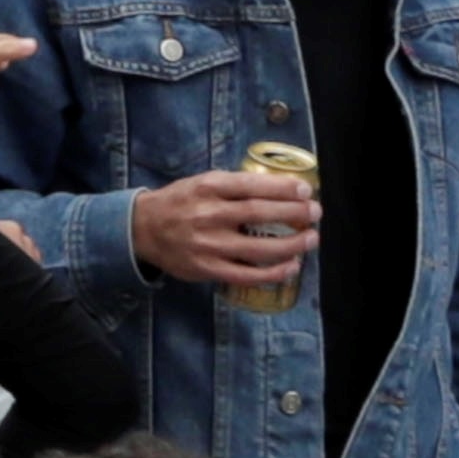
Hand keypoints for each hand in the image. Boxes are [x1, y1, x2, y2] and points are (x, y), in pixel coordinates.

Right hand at [133, 167, 324, 292]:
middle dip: (293, 213)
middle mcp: (209, 214)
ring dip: (290, 245)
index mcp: (209, 187)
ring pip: (257, 248)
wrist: (143, 229)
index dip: (283, 187)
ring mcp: (209, 245)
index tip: (306, 189)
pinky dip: (272, 273)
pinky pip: (246, 275)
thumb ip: (234, 185)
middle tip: (315, 213)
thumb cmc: (180, 201)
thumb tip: (279, 187)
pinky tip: (291, 267)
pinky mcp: (207, 270)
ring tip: (310, 240)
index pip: (252, 186)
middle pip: (259, 214)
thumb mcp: (203, 182)